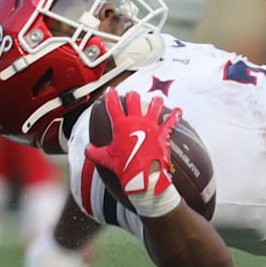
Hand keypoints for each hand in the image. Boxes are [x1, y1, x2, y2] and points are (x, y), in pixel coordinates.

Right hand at [85, 89, 181, 216]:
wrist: (143, 176)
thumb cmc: (125, 167)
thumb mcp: (104, 159)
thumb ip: (94, 152)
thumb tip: (87, 149)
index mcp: (121, 126)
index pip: (113, 106)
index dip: (110, 96)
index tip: (110, 90)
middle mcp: (137, 122)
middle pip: (134, 102)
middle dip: (132, 96)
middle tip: (131, 95)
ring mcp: (151, 126)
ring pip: (154, 107)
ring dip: (155, 102)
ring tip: (156, 99)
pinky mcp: (163, 133)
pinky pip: (171, 121)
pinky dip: (175, 115)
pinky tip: (178, 111)